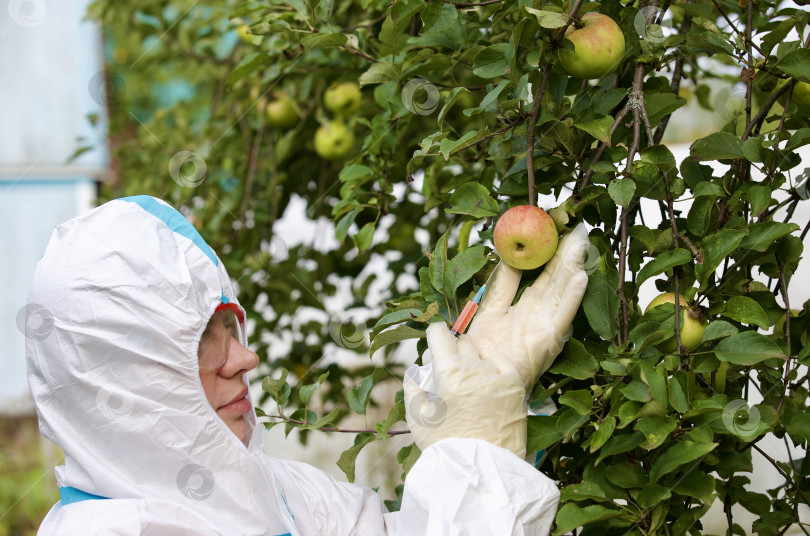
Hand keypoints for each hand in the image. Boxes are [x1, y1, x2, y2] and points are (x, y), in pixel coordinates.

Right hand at [403, 323, 527, 456]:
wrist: (480, 471)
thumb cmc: (446, 446)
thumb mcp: (418, 419)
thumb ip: (413, 388)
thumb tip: (415, 372)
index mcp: (448, 373)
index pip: (440, 334)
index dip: (434, 334)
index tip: (435, 340)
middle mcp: (474, 369)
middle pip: (462, 342)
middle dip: (453, 350)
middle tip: (450, 369)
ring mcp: (497, 376)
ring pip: (482, 352)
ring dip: (474, 360)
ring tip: (470, 380)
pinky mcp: (515, 386)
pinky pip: (503, 362)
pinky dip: (494, 364)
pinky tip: (488, 375)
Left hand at [465, 223, 589, 391]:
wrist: (472, 384)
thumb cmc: (478, 356)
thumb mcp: (488, 312)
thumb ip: (501, 286)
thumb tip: (508, 258)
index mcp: (523, 310)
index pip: (540, 275)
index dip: (549, 253)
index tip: (556, 230)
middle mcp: (537, 317)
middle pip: (555, 280)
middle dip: (566, 255)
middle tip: (578, 228)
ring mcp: (543, 329)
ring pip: (561, 292)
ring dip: (572, 268)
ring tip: (581, 244)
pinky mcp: (546, 342)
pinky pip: (561, 316)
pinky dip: (571, 298)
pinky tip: (580, 278)